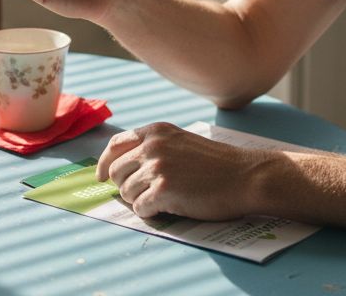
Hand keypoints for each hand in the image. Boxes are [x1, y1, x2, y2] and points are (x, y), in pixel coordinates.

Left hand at [96, 122, 266, 220]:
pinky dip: (151, 212)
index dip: (103, 162)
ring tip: (164, 199)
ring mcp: (157, 168)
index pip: (115, 144)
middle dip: (126, 186)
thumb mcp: (181, 142)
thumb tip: (122, 166)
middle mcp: (152, 146)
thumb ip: (154, 147)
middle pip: (115, 172)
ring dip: (140, 200)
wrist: (245, 176)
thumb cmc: (217, 164)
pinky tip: (168, 208)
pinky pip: (140, 208)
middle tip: (147, 194)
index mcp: (156, 131)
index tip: (100, 176)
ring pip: (126, 192)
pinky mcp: (163, 190)